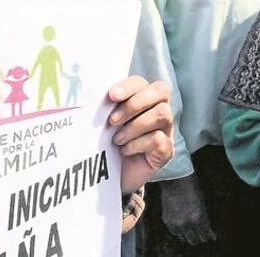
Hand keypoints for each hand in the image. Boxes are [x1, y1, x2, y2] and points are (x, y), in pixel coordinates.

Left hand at [107, 77, 172, 193]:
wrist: (109, 178)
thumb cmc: (106, 144)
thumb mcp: (102, 123)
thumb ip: (103, 107)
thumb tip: (93, 95)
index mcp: (142, 97)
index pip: (142, 82)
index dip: (128, 86)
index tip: (111, 96)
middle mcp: (158, 109)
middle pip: (161, 90)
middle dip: (135, 103)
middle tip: (112, 120)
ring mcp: (166, 129)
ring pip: (162, 113)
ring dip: (135, 126)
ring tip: (117, 139)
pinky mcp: (166, 150)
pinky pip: (159, 139)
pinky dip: (138, 144)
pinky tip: (125, 150)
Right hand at [158, 174, 215, 244]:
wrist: (175, 179)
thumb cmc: (191, 186)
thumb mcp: (203, 202)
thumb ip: (204, 216)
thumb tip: (206, 226)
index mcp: (199, 218)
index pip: (206, 235)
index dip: (210, 236)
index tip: (211, 236)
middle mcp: (187, 224)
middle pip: (195, 240)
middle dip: (200, 238)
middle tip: (202, 235)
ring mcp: (176, 224)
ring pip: (184, 238)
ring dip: (189, 235)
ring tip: (192, 232)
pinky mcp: (167, 221)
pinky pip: (175, 233)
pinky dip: (179, 231)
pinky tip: (183, 227)